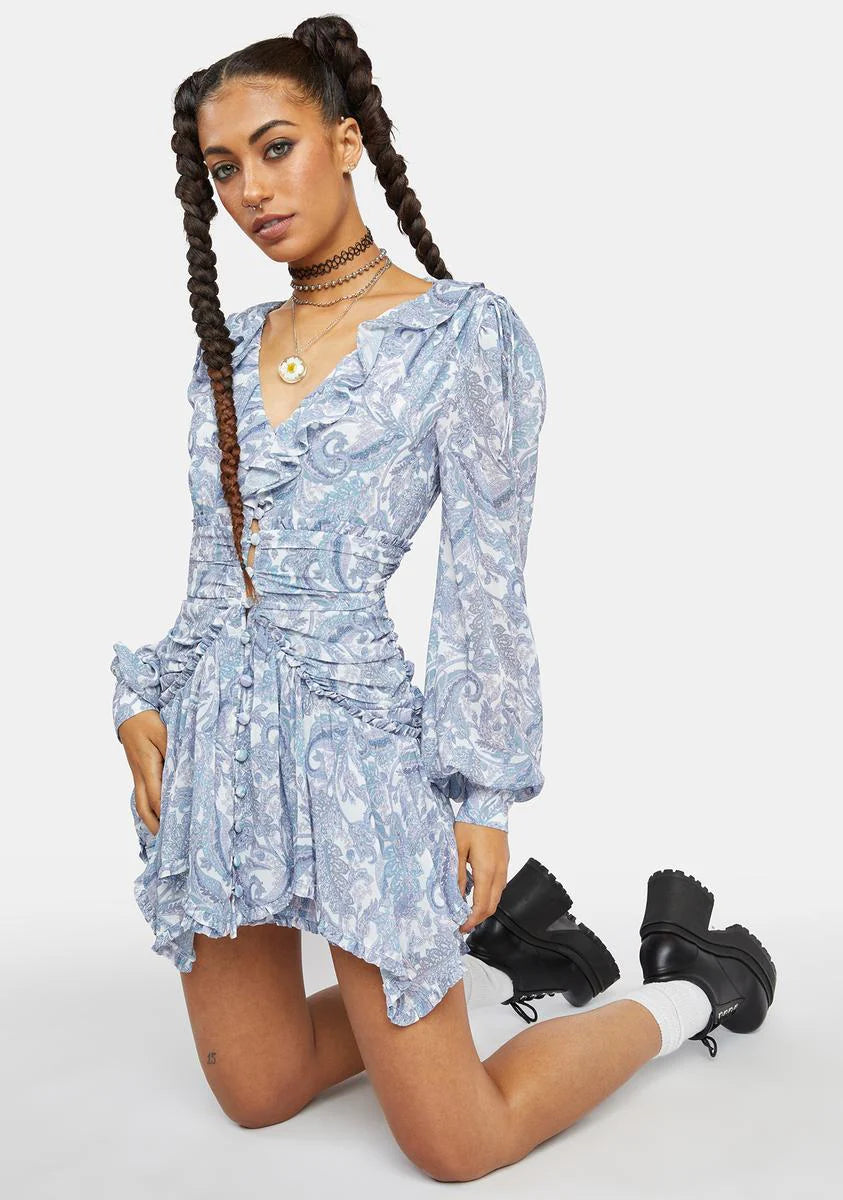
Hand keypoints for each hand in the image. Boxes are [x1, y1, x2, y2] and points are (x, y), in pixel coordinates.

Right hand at [118, 710, 166, 835]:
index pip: (156, 797)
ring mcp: (137, 774)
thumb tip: (185, 768)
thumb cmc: (148, 721)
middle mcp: (140, 775)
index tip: (178, 825)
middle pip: (144, 807)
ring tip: (163, 833)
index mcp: (146, 767)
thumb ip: (175, 750)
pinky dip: (150, 807)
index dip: (166, 813)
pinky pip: (143, 794)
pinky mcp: (139, 772)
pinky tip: (159, 813)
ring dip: (150, 818)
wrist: (130, 712)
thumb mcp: (164, 732)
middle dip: (155, 824)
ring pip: (141, 803)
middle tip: (168, 839)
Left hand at [453, 821, 509, 933]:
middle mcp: (499, 872)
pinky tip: (477, 891)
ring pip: (498, 896)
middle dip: (478, 918)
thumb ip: (457, 875)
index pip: (482, 906)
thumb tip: (456, 896)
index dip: (472, 921)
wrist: (490, 805)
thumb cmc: (471, 823)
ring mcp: (504, 866)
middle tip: (463, 923)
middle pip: (492, 906)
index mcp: (487, 871)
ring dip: (484, 907)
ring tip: (467, 909)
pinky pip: (499, 885)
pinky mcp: (505, 860)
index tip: (461, 927)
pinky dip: (489, 895)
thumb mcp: (457, 848)